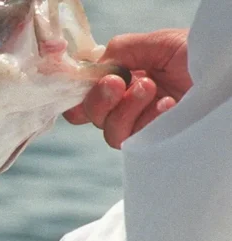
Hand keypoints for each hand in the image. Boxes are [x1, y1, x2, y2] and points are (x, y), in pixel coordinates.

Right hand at [64, 29, 190, 148]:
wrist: (227, 76)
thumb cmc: (201, 57)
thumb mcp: (159, 43)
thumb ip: (122, 50)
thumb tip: (94, 64)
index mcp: (126, 80)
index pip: (86, 94)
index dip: (77, 92)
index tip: (85, 81)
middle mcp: (129, 106)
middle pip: (89, 115)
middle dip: (98, 99)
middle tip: (117, 83)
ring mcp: (142, 126)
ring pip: (109, 131)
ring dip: (124, 109)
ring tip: (151, 89)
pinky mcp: (155, 143)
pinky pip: (134, 140)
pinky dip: (146, 121)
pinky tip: (168, 105)